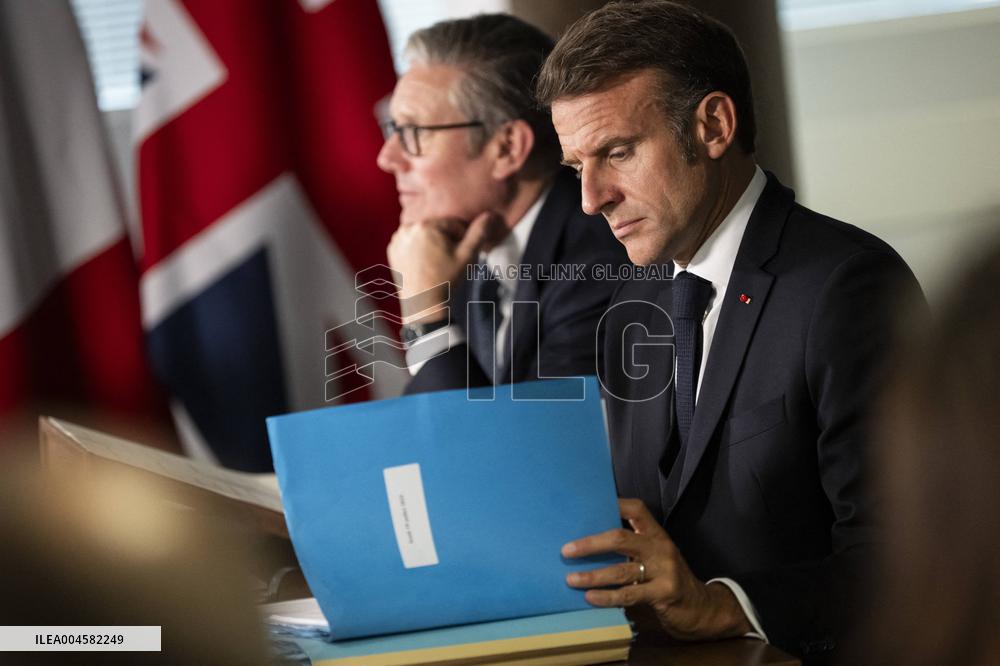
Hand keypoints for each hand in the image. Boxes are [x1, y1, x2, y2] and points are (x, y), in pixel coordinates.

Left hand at [387, 212, 496, 323]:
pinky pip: (411, 242)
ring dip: (433, 243)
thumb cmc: (446, 280)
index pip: (453, 223)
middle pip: (437, 227)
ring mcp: (398, 239)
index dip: (463, 238)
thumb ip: (479, 233)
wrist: (423, 305)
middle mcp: (408, 228)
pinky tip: (425, 263)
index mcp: (426, 225)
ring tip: (438, 262)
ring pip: (424, 234)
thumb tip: (490, 215)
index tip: (462, 254)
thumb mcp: (467, 256)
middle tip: (450, 259)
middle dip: (447, 239)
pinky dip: (419, 248)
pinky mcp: (392, 250)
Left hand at [562, 498, 752, 640]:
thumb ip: (632, 549)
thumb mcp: (654, 558)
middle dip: (590, 544)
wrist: (702, 608)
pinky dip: (607, 596)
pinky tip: (590, 598)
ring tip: (571, 579)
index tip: (585, 506)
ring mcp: (664, 569)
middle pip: (620, 538)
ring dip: (593, 575)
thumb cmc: (668, 580)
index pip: (635, 509)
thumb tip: (588, 545)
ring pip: (621, 569)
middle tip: (566, 551)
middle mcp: (660, 547)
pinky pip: (630, 594)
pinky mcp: (665, 592)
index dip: (612, 504)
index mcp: (655, 534)